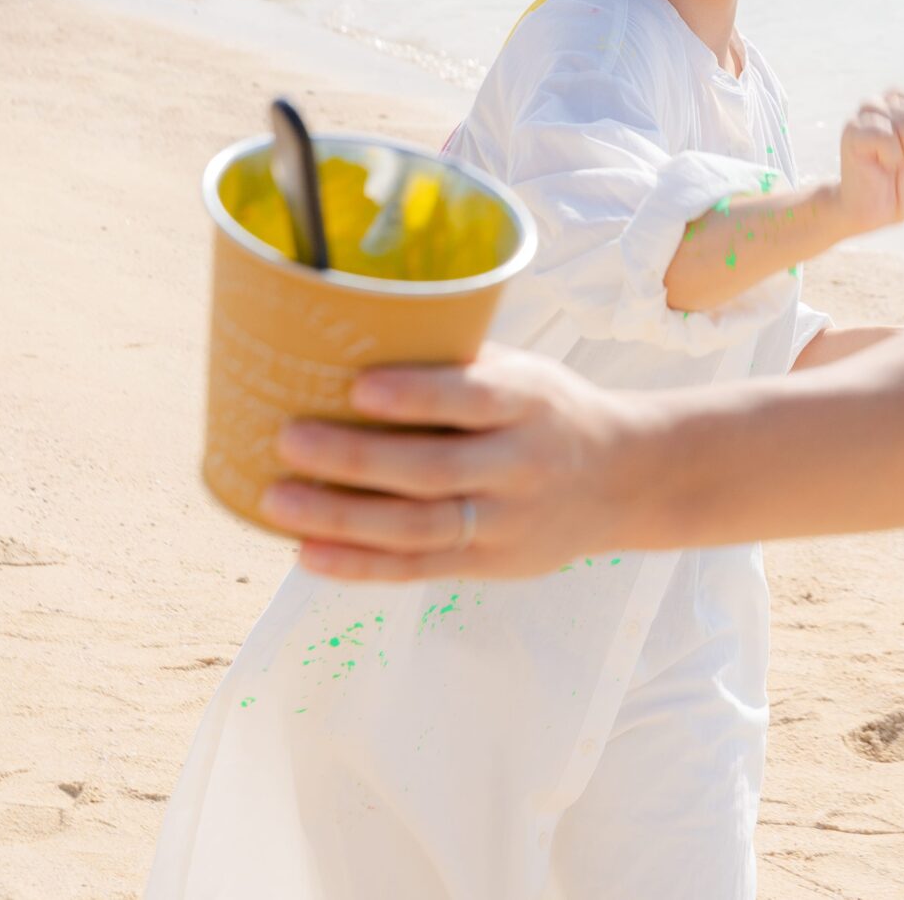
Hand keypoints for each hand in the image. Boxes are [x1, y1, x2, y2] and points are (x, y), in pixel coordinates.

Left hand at [262, 345, 643, 581]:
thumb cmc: (550, 411)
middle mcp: (523, 465)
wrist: (624, 480)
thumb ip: (459, 365)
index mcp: (532, 403)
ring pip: (419, 527)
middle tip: (290, 440)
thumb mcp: (527, 373)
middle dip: (357, 459)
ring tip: (279, 499)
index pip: (474, 399)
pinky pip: (419, 569)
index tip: (358, 386)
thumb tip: (356, 334)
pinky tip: (307, 553)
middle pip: (434, 470)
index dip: (417, 396)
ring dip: (343, 517)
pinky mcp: (491, 564)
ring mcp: (508, 522)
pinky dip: (360, 565)